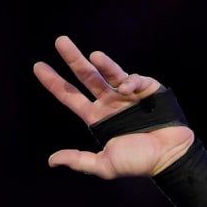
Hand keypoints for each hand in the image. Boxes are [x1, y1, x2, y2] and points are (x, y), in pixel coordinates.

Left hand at [33, 35, 194, 179]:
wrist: (169, 157)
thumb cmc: (138, 162)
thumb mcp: (104, 165)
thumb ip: (79, 160)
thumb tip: (52, 160)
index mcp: (96, 117)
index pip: (70, 96)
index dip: (54, 82)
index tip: (38, 66)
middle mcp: (109, 102)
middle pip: (86, 76)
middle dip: (73, 59)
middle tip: (60, 41)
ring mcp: (127, 94)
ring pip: (110, 72)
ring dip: (102, 63)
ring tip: (95, 56)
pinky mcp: (147, 88)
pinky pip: (134, 79)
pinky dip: (130, 81)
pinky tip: (127, 89)